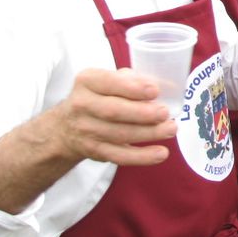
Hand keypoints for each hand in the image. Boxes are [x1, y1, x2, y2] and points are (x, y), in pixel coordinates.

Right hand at [50, 68, 177, 166]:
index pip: (109, 83)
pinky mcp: (95, 151)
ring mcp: (87, 130)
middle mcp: (82, 105)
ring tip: (171, 129)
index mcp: (87, 81)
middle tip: (165, 113)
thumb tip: (160, 85)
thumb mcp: (106, 80)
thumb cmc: (98, 96)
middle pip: (114, 111)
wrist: (66, 126)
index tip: (155, 91)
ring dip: (148, 133)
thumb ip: (130, 79)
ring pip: (119, 134)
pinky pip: (119, 156)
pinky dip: (141, 157)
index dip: (133, 88)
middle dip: (142, 113)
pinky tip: (160, 153)